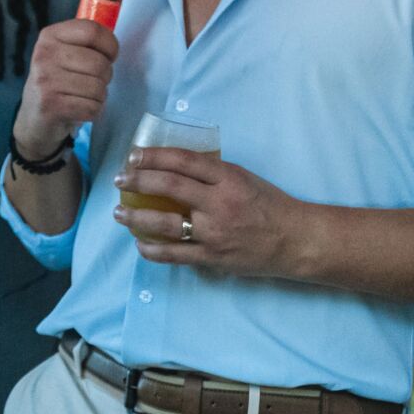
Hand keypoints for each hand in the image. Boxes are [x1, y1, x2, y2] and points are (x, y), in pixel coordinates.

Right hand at [12, 18, 116, 158]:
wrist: (33, 118)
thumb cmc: (56, 83)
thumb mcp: (63, 54)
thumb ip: (85, 42)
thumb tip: (113, 43)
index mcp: (50, 36)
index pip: (92, 31)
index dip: (110, 46)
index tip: (108, 57)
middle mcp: (44, 54)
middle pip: (99, 63)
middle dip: (105, 77)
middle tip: (91, 83)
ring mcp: (46, 80)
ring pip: (98, 87)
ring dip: (99, 97)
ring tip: (83, 97)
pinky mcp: (51, 106)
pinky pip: (92, 108)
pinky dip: (93, 112)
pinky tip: (79, 109)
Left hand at [112, 149, 302, 277]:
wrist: (294, 240)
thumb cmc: (269, 204)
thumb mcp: (244, 177)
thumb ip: (212, 173)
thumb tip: (174, 167)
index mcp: (227, 178)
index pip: (183, 161)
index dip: (154, 156)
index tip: (134, 155)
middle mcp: (218, 204)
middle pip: (170, 187)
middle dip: (138, 180)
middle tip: (119, 179)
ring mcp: (214, 233)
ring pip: (166, 223)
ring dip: (137, 217)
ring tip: (119, 213)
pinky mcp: (212, 257)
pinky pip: (175, 255)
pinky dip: (153, 249)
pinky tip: (140, 244)